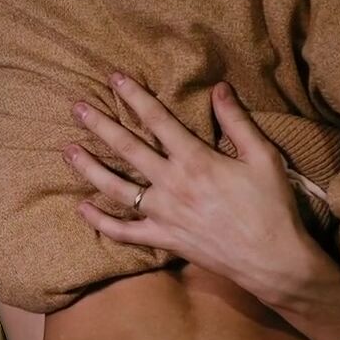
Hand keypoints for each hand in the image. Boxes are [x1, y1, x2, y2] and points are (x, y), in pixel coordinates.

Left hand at [65, 76, 329, 303]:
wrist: (272, 261)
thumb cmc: (272, 207)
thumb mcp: (264, 157)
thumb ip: (238, 122)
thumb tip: (219, 88)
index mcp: (196, 160)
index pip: (157, 120)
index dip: (135, 96)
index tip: (114, 79)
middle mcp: (172, 184)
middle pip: (127, 149)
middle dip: (101, 125)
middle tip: (78, 108)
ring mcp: (163, 214)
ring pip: (116, 188)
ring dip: (89, 168)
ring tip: (68, 150)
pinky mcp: (163, 240)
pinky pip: (124, 232)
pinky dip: (101, 222)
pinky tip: (82, 209)